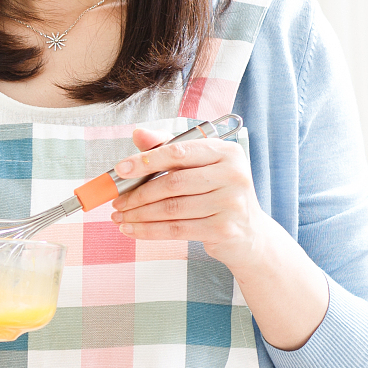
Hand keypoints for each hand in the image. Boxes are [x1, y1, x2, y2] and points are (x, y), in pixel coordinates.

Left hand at [110, 126, 274, 269]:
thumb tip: (138, 133)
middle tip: (117, 200)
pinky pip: (176, 229)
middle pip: (172, 183)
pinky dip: (148, 231)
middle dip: (138, 193)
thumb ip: (169, 148)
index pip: (178, 152)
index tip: (120, 169)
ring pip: (171, 209)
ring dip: (139, 214)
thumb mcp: (199, 165)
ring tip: (119, 216)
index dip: (145, 160)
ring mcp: (230, 204)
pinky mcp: (224, 229)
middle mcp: (233, 175)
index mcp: (226, 152)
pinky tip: (131, 229)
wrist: (250, 233)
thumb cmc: (218, 193)